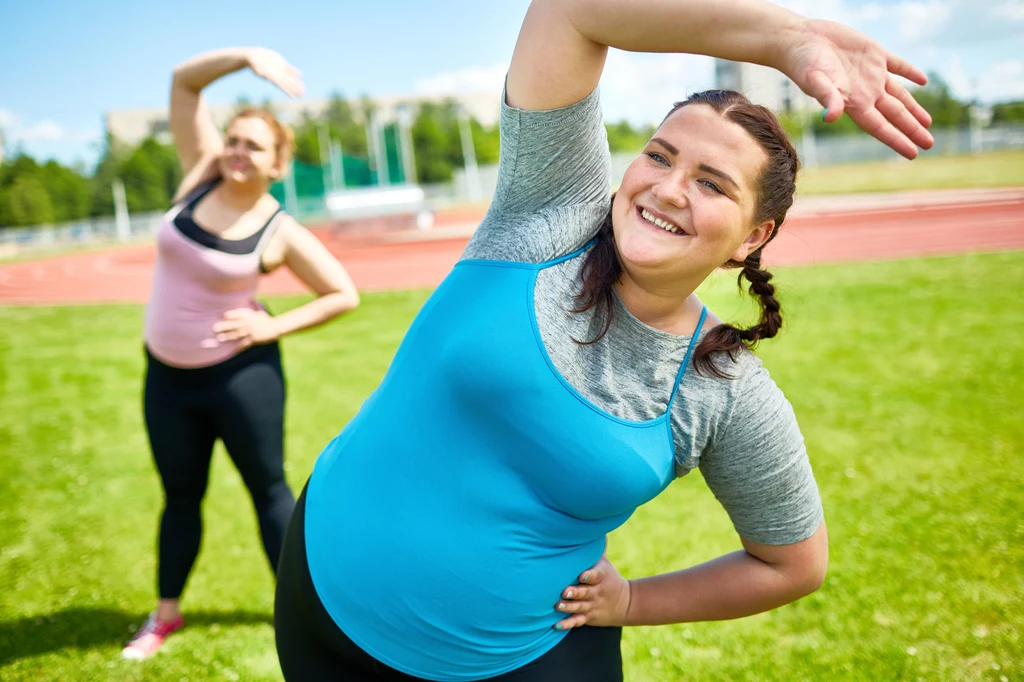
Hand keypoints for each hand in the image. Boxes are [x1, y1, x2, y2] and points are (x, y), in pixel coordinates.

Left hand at [213, 308, 279, 348]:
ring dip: (227, 337)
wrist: (276, 327)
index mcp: (249, 316)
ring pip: (237, 335)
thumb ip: (253, 305)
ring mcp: (250, 332)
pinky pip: (244, 344)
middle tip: (214, 328)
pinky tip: (231, 350)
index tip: (220, 316)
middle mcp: (248, 323)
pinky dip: (238, 347)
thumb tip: (250, 298)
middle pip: (234, 325)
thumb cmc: (267, 319)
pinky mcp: (253, 339)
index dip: (229, 315)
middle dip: (224, 326)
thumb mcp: (259, 311)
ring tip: (219, 338)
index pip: (237, 314)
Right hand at [247, 48, 304, 97]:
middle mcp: (278, 75)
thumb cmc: (254, 64)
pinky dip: (295, 71)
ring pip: (290, 77)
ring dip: (297, 82)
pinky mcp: (281, 63)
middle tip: (302, 94)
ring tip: (303, 87)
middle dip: (295, 89)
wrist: (254, 56)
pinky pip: (289, 68)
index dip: (289, 92)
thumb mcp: (258, 70)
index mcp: (273, 78)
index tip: (294, 97)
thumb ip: (264, 74)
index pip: (283, 87)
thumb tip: (268, 78)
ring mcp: (280, 69)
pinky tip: (301, 74)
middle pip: (288, 84)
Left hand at [554, 555, 630, 628]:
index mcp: (601, 577)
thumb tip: (593, 526)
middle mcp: (596, 592)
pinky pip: (577, 622)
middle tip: (564, 591)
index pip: (596, 575)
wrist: (625, 603)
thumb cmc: (608, 577)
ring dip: (568, 607)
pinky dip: (567, 623)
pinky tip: (556, 625)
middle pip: (585, 592)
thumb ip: (597, 549)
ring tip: (557, 606)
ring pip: (579, 607)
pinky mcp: (588, 617)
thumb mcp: (604, 563)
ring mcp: (592, 605)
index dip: (590, 575)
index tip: (582, 575)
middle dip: (575, 592)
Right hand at [780, 19, 932, 158]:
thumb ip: (827, 98)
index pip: (880, 126)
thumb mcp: (816, 82)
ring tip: (927, 123)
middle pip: (895, 114)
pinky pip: (898, 65)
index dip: (897, 140)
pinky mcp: (874, 54)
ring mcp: (871, 74)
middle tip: (929, 144)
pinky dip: (910, 72)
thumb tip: (829, 117)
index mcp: (854, 102)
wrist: (800, 40)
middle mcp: (865, 92)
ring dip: (914, 108)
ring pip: (899, 95)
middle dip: (912, 129)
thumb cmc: (804, 64)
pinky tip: (922, 80)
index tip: (913, 154)